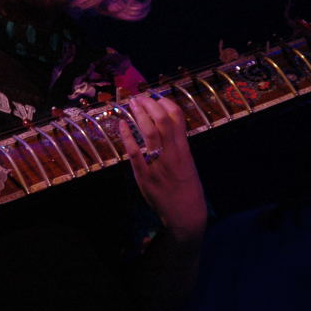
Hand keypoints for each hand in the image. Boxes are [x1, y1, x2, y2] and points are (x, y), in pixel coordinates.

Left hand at [119, 95, 206, 240]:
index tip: (156, 96)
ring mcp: (157, 164)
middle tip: (139, 97)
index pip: (177, 118)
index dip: (166, 103)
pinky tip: (121, 124)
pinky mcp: (144, 175)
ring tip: (132, 104)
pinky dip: (127, 136)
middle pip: (161, 121)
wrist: (186, 214)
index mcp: (184, 149)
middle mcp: (172, 154)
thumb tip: (169, 126)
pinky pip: (134, 152)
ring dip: (139, 115)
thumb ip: (179, 145)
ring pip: (148, 133)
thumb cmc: (188, 188)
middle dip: (150, 105)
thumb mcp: (188, 163)